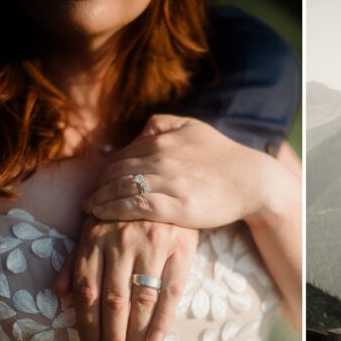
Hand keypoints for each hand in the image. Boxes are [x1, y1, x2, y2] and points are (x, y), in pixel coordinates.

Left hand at [53, 217, 197, 340]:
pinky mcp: (181, 248)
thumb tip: (58, 294)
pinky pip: (171, 293)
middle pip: (113, 301)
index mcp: (95, 238)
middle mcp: (122, 242)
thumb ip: (75, 261)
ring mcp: (153, 244)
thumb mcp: (94, 227)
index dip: (87, 324)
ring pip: (141, 301)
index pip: (88, 290)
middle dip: (112, 339)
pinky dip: (162, 321)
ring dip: (136, 336)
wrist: (166, 181)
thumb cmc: (123, 212)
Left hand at [84, 114, 285, 228]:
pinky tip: (100, 216)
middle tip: (88, 201)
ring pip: (121, 188)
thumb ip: (162, 125)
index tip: (98, 185)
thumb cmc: (222, 157)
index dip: (105, 172)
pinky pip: (135, 206)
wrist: (253, 182)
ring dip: (99, 199)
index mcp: (163, 140)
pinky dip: (113, 209)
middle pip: (116, 172)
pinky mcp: (177, 206)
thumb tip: (138, 132)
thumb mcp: (193, 128)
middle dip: (99, 187)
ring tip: (88, 210)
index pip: (122, 156)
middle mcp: (162, 158)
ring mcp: (169, 182)